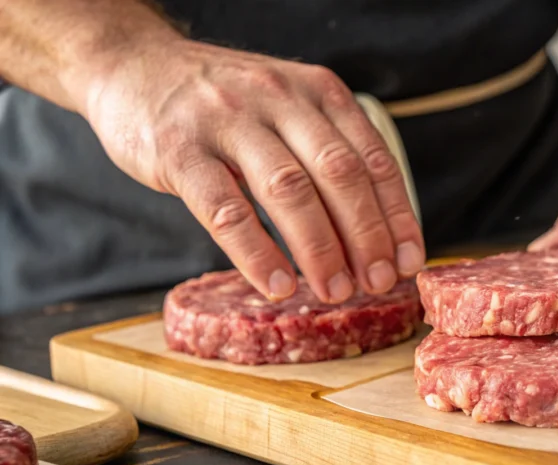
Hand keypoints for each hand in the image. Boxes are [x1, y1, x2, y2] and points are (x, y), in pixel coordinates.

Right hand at [79, 38, 424, 301]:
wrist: (133, 66)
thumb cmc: (223, 105)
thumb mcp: (286, 110)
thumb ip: (327, 153)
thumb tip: (376, 233)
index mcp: (318, 92)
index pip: (373, 159)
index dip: (397, 215)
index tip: (411, 261)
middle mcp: (279, 98)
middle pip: (339, 174)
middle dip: (367, 236)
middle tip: (379, 283)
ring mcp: (227, 120)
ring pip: (289, 189)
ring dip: (320, 249)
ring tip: (336, 291)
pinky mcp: (178, 148)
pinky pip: (225, 207)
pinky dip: (256, 251)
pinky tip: (277, 284)